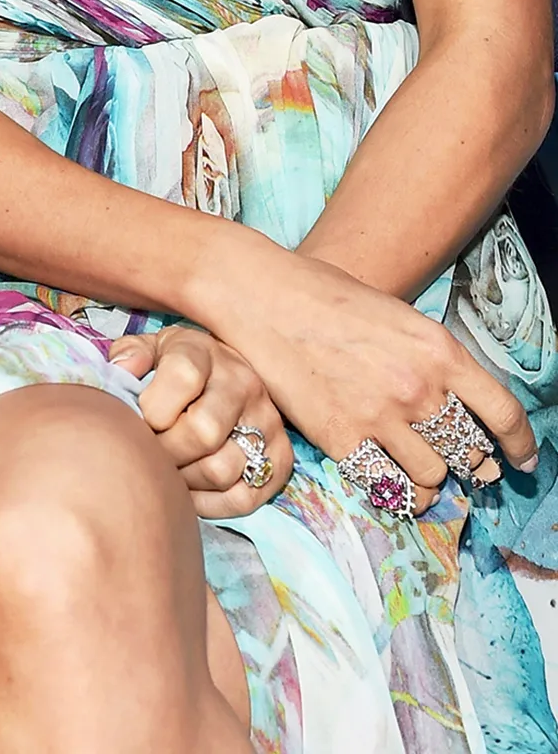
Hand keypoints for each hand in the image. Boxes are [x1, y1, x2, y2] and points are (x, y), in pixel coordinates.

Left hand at [110, 324, 292, 518]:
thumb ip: (130, 355)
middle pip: (203, 432)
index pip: (183, 377)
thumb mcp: (150, 349)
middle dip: (167, 451)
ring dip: (186, 480)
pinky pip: (244, 498)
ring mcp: (267, 421)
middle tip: (153, 453)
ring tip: (171, 469)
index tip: (142, 419)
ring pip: (222, 469)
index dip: (154, 408)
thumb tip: (124, 371)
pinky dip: (210, 504)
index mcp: (204, 351)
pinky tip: (192, 489)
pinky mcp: (281, 458)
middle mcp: (242, 383)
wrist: (224, 374)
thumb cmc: (174, 368)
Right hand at [208, 246, 537, 511]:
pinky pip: (389, 487)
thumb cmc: (325, 294)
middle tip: (455, 461)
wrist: (263, 294)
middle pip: (469, 451)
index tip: (522, 462)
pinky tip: (394, 483)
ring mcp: (380, 416)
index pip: (502, 414)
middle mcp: (418, 388)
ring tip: (418, 468)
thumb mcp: (396, 315)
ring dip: (431, 478)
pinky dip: (398, 491)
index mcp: (438, 350)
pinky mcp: (341, 439)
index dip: (520, 446)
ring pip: (433, 477)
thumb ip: (430, 359)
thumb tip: (454, 402)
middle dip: (467, 461)